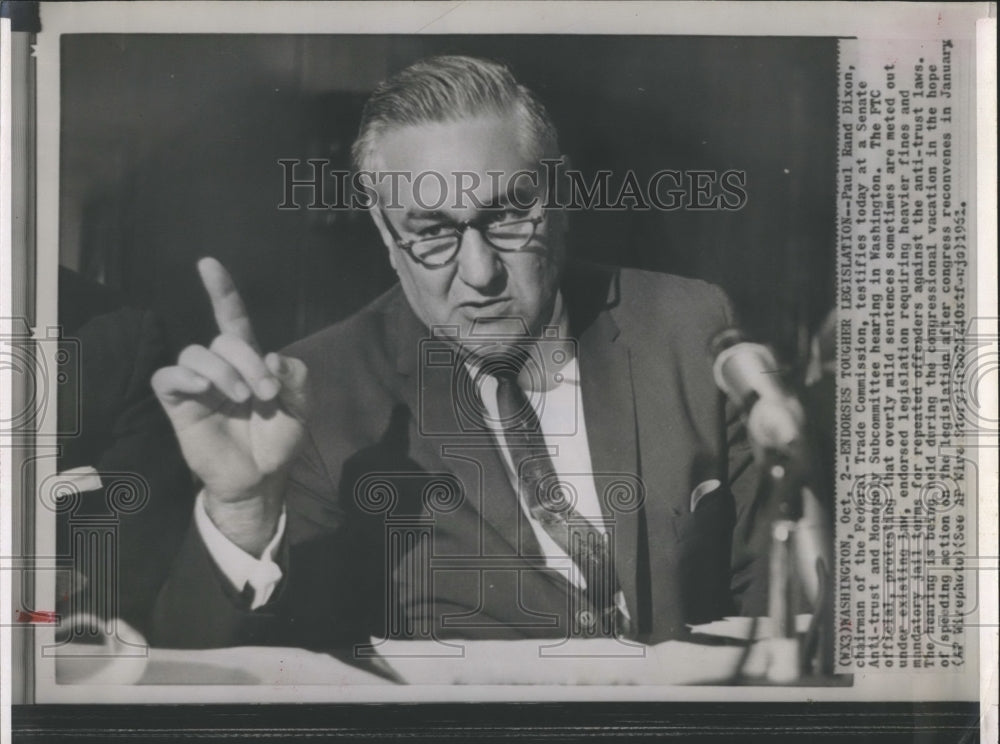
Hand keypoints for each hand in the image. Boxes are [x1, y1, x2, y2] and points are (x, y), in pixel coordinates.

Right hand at [151, 258, 308, 554]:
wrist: (263, 478)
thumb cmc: (278, 440)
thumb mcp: (301, 406)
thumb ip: (295, 376)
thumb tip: (269, 357)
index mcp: (248, 360)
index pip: (233, 318)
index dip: (221, 291)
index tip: (208, 263)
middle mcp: (220, 366)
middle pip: (224, 339)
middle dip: (249, 361)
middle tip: (266, 393)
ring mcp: (197, 384)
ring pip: (196, 352)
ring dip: (224, 371)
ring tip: (243, 399)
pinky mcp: (179, 404)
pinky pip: (168, 376)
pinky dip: (186, 376)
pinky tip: (205, 390)